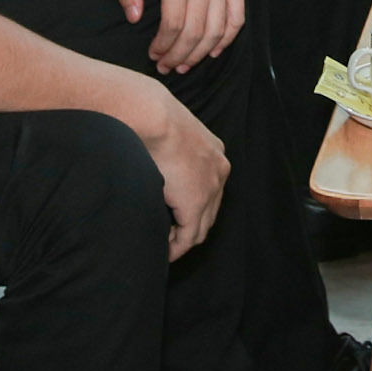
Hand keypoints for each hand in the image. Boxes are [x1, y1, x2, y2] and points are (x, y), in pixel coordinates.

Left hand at [114, 0, 245, 73]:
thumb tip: (134, 19)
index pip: (174, 22)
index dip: (163, 46)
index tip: (153, 55)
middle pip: (195, 30)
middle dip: (180, 55)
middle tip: (167, 66)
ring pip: (217, 28)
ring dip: (201, 53)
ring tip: (185, 64)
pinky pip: (237, 16)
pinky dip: (227, 38)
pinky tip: (213, 51)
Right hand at [126, 81, 229, 260]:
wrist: (154, 117)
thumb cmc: (152, 117)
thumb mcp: (170, 131)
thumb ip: (170, 147)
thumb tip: (152, 152)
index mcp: (214, 152)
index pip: (209, 188)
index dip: (193, 205)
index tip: (175, 216)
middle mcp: (219, 170)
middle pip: (209, 210)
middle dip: (191, 226)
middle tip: (170, 237)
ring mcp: (210, 188)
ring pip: (200, 227)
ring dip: (183, 239)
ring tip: (165, 247)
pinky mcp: (195, 204)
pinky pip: (188, 237)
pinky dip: (176, 248)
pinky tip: (164, 253)